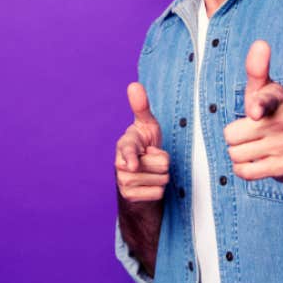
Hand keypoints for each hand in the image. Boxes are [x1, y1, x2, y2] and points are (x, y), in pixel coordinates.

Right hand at [115, 82, 169, 201]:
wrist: (139, 177)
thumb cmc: (145, 147)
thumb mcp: (147, 126)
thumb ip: (141, 107)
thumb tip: (134, 85)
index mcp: (124, 143)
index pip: (127, 150)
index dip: (130, 157)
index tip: (133, 164)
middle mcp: (119, 163)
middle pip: (161, 164)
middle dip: (163, 162)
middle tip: (152, 160)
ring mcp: (123, 181)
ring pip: (161, 179)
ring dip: (162, 176)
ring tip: (152, 172)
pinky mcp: (129, 197)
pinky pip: (157, 193)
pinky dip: (159, 190)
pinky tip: (150, 185)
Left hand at [223, 40, 282, 181]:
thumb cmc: (275, 113)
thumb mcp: (266, 89)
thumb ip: (257, 69)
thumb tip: (260, 43)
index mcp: (277, 99)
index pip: (266, 100)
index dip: (258, 105)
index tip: (254, 112)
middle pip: (231, 135)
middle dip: (235, 136)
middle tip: (252, 133)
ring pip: (236, 154)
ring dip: (240, 153)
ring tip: (256, 146)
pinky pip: (245, 172)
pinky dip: (244, 169)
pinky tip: (257, 160)